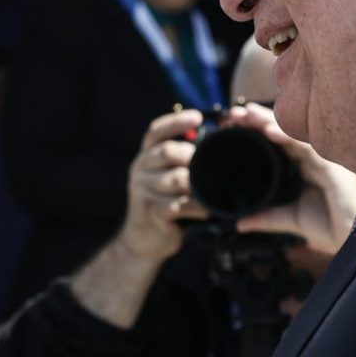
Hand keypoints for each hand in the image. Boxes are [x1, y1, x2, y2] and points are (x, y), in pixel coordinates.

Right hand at [118, 109, 208, 261]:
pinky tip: (207, 210)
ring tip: (213, 191)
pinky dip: (198, 206)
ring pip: (177, 178)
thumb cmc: (164, 204)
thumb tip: (215, 141)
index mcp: (145, 156)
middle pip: (168, 151)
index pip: (156, 131)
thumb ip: (183, 161)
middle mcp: (139, 169)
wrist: (144, 240)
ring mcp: (142, 190)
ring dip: (199, 185)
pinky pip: (180, 204)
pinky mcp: (150, 211)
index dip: (177, 121)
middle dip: (193, 156)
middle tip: (212, 167)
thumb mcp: (167, 178)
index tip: (198, 116)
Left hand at [225, 103, 355, 253]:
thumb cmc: (333, 226)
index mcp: (304, 167)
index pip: (277, 143)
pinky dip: (288, 138)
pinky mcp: (332, 167)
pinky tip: (270, 131)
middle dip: (258, 120)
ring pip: (293, 135)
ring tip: (247, 113)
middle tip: (233, 114)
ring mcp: (323, 160)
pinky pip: (307, 148)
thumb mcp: (291, 220)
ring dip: (269, 122)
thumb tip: (240, 223)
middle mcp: (313, 159)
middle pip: (283, 133)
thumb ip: (267, 218)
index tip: (231, 126)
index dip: (255, 132)